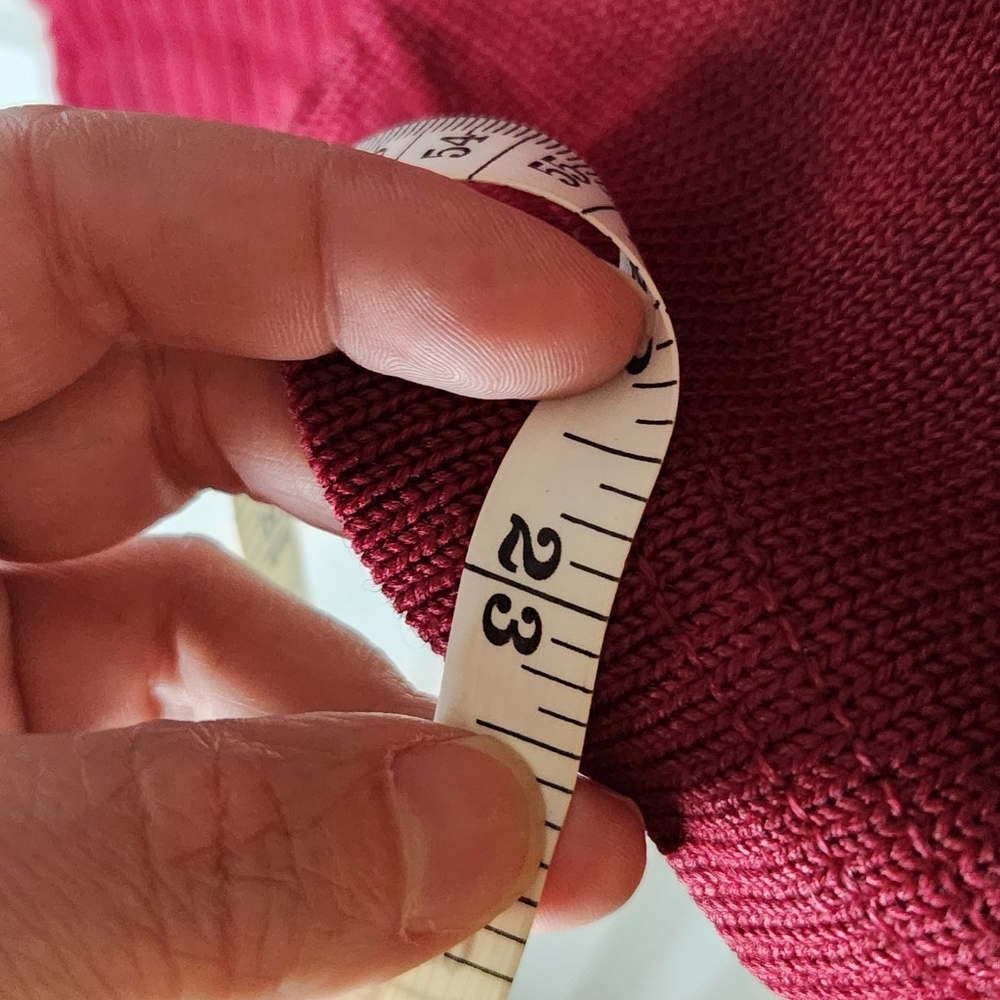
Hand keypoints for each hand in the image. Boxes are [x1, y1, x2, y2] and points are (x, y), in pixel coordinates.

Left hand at [0, 106, 646, 997]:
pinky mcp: (2, 710)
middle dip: (438, 474)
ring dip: (407, 681)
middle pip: (230, 379)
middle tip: (608, 543)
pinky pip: (194, 691)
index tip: (594, 330)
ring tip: (559, 797)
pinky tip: (423, 853)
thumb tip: (489, 832)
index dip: (402, 252)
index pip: (155, 221)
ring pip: (232, 558)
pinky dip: (316, 765)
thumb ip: (185, 860)